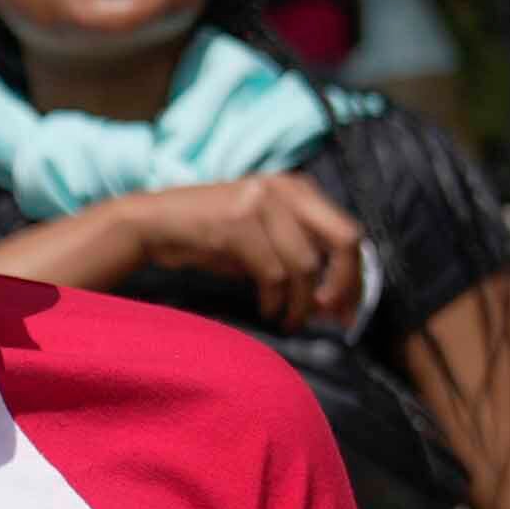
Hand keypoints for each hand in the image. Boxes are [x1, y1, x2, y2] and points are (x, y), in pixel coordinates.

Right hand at [108, 175, 368, 328]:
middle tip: (334, 317)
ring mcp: (262, 203)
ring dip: (301, 304)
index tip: (348, 310)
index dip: (354, 275)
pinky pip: (273, 274)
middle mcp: (285, 189)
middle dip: (344, 285)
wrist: (154, 223)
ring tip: (290, 320)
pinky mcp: (238, 224)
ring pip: (305, 265)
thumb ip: (299, 251)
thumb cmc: (210, 235)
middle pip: (342, 240)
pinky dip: (275, 301)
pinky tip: (268, 311)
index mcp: (298, 188)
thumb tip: (334, 297)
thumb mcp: (264, 233)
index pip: (348, 231)